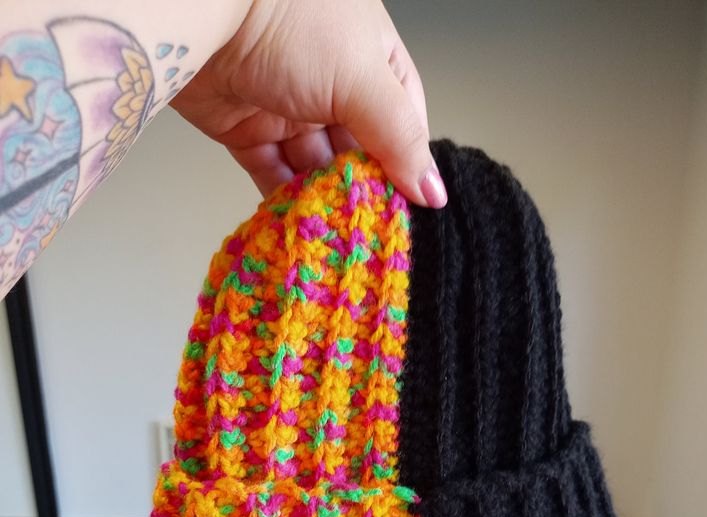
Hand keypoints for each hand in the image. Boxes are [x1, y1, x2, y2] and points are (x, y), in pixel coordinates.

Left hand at [170, 0, 446, 207]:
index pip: (402, 118)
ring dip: (323, 199)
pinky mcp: (245, 128)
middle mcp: (330, 80)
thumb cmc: (287, 22)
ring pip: (314, 166)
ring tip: (336, 234)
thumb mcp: (362, 79)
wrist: (201, 10)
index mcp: (369, 56)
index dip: (407, 161)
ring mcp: (286, 105)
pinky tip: (299, 223)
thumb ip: (400, 139)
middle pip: (357, 148)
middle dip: (363, 187)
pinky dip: (284, 198)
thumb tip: (433, 191)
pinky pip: (272, 172)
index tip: (411, 205)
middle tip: (372, 229)